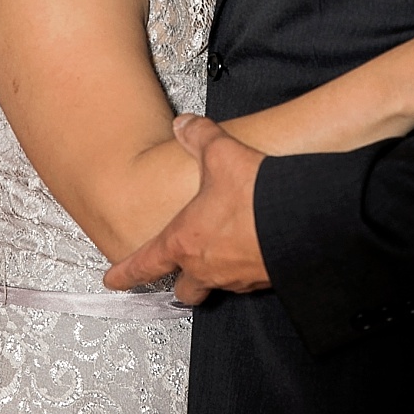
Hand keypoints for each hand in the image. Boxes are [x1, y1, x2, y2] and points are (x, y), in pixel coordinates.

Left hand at [103, 113, 269, 301]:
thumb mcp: (220, 153)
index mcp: (184, 240)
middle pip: (184, 290)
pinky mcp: (265, 281)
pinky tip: (257, 245)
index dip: (125, 273)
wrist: (301, 222)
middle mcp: (206, 266)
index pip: (144, 264)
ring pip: (218, 285)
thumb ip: (199, 137)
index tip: (112, 280)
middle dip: (181, 284)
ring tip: (227, 250)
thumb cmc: (253, 197)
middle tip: (181, 273)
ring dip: (217, 271)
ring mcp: (236, 278)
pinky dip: (248, 266)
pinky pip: (249, 279)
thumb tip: (185, 124)